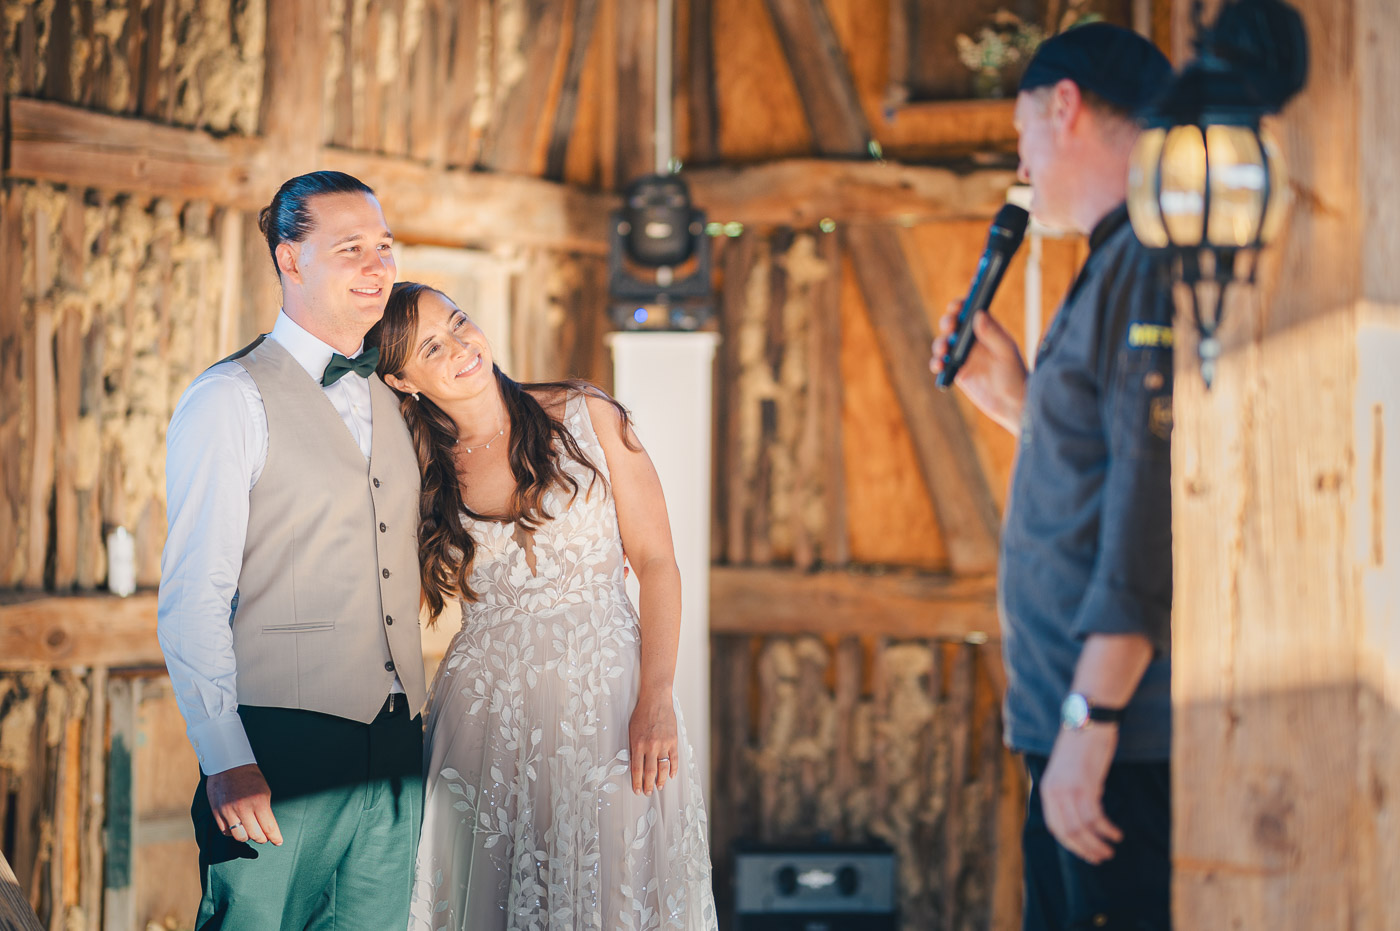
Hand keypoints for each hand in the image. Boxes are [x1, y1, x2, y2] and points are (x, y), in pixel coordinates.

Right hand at [207, 763, 281, 845]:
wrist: (228, 764)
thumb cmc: (250, 776)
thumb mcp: (264, 790)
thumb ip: (265, 809)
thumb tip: (268, 827)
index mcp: (259, 801)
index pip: (269, 827)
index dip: (275, 837)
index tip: (278, 842)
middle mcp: (243, 808)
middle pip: (255, 835)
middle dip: (262, 838)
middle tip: (264, 837)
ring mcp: (228, 811)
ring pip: (240, 836)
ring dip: (247, 836)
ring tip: (251, 831)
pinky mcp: (217, 812)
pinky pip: (226, 831)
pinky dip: (233, 832)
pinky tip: (238, 827)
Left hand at [628, 691, 678, 795]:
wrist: (656, 700)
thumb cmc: (642, 714)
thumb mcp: (632, 731)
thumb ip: (634, 748)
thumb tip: (635, 765)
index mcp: (638, 744)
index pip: (636, 769)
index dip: (637, 782)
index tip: (637, 790)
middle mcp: (651, 746)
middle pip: (650, 772)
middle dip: (648, 785)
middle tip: (648, 792)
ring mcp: (663, 744)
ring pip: (663, 768)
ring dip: (661, 780)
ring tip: (659, 786)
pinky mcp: (673, 741)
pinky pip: (674, 759)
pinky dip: (673, 769)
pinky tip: (672, 776)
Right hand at [929, 301, 1028, 434]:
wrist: (1012, 404)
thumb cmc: (1015, 376)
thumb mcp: (1006, 353)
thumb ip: (992, 333)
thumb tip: (978, 314)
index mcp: (987, 329)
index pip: (970, 310)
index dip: (960, 305)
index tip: (956, 306)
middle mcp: (973, 340)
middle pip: (953, 324)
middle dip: (947, 322)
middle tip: (950, 327)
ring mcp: (963, 355)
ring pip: (943, 342)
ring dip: (939, 343)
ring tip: (944, 350)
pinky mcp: (956, 371)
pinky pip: (940, 363)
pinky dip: (936, 362)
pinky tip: (939, 366)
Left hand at [1039, 725, 1121, 863]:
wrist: (1089, 720)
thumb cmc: (1082, 745)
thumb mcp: (1068, 772)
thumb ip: (1069, 793)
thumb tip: (1080, 818)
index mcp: (1047, 789)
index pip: (1055, 827)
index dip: (1071, 845)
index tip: (1085, 854)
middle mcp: (1054, 792)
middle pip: (1068, 832)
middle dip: (1085, 849)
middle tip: (1101, 858)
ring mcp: (1069, 789)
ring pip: (1082, 828)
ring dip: (1098, 844)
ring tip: (1110, 850)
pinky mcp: (1086, 785)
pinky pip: (1096, 817)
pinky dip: (1107, 829)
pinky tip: (1116, 833)